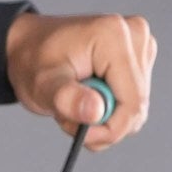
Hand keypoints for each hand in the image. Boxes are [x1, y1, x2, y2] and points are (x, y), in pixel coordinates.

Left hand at [5, 9, 153, 147]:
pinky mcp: (140, 55)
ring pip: (135, 106)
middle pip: (136, 106)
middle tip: (69, 117)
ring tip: (73, 102)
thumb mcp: (42, 85)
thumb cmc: (33, 61)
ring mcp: (140, 44)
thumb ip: (68, 99)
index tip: (83, 136)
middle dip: (103, 123)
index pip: (133, 102)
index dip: (110, 129)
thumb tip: (97, 112)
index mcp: (114, 36)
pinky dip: (109, 108)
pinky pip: (133, 98)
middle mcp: (135, 35)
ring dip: (104, 117)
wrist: (30, 45)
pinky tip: (88, 96)